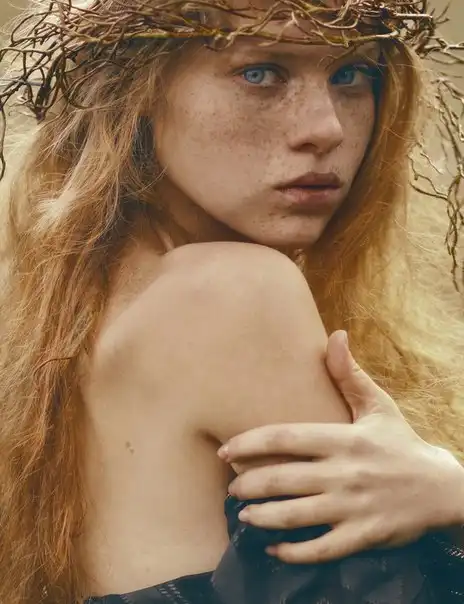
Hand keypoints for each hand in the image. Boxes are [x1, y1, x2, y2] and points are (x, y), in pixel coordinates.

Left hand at [217, 330, 463, 563]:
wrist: (442, 487)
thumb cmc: (400, 442)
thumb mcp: (378, 405)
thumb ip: (349, 374)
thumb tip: (335, 335)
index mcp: (343, 438)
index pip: (286, 437)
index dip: (250, 443)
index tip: (225, 450)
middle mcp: (344, 473)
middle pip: (283, 478)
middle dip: (249, 484)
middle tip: (231, 488)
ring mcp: (353, 507)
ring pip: (296, 516)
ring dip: (263, 518)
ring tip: (243, 516)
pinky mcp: (363, 535)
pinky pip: (322, 549)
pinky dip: (295, 553)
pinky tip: (275, 550)